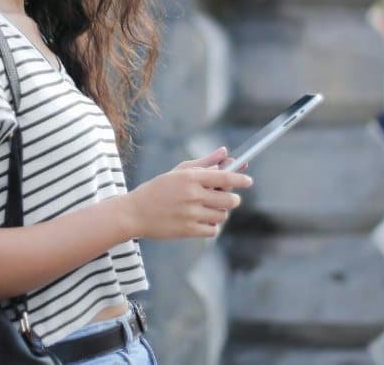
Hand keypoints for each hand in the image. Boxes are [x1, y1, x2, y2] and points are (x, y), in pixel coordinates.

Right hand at [124, 147, 253, 239]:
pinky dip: (211, 226)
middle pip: (229, 199)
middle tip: (224, 197)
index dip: (240, 178)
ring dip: (219, 212)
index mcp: (190, 177)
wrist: (135, 213)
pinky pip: (213, 230)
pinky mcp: (188, 230)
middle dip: (231, 198)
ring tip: (207, 209)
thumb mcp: (178, 172)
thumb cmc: (158, 189)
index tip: (248, 181)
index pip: (224, 176)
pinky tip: (200, 220)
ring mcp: (191, 214)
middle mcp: (193, 195)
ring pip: (222, 215)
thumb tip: (225, 153)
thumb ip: (205, 162)